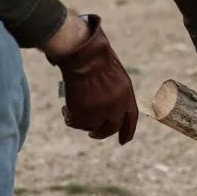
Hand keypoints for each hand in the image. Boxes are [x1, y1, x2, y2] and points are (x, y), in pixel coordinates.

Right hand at [50, 15, 137, 143]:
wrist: (82, 54)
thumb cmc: (95, 57)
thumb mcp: (114, 75)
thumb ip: (116, 94)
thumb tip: (112, 112)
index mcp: (127, 96)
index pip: (130, 119)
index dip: (127, 132)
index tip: (123, 141)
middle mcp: (116, 108)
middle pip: (110, 128)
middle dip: (101, 133)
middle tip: (92, 133)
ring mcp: (100, 113)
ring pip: (92, 127)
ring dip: (83, 122)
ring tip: (74, 110)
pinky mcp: (82, 115)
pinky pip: (75, 123)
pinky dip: (69, 117)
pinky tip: (65, 107)